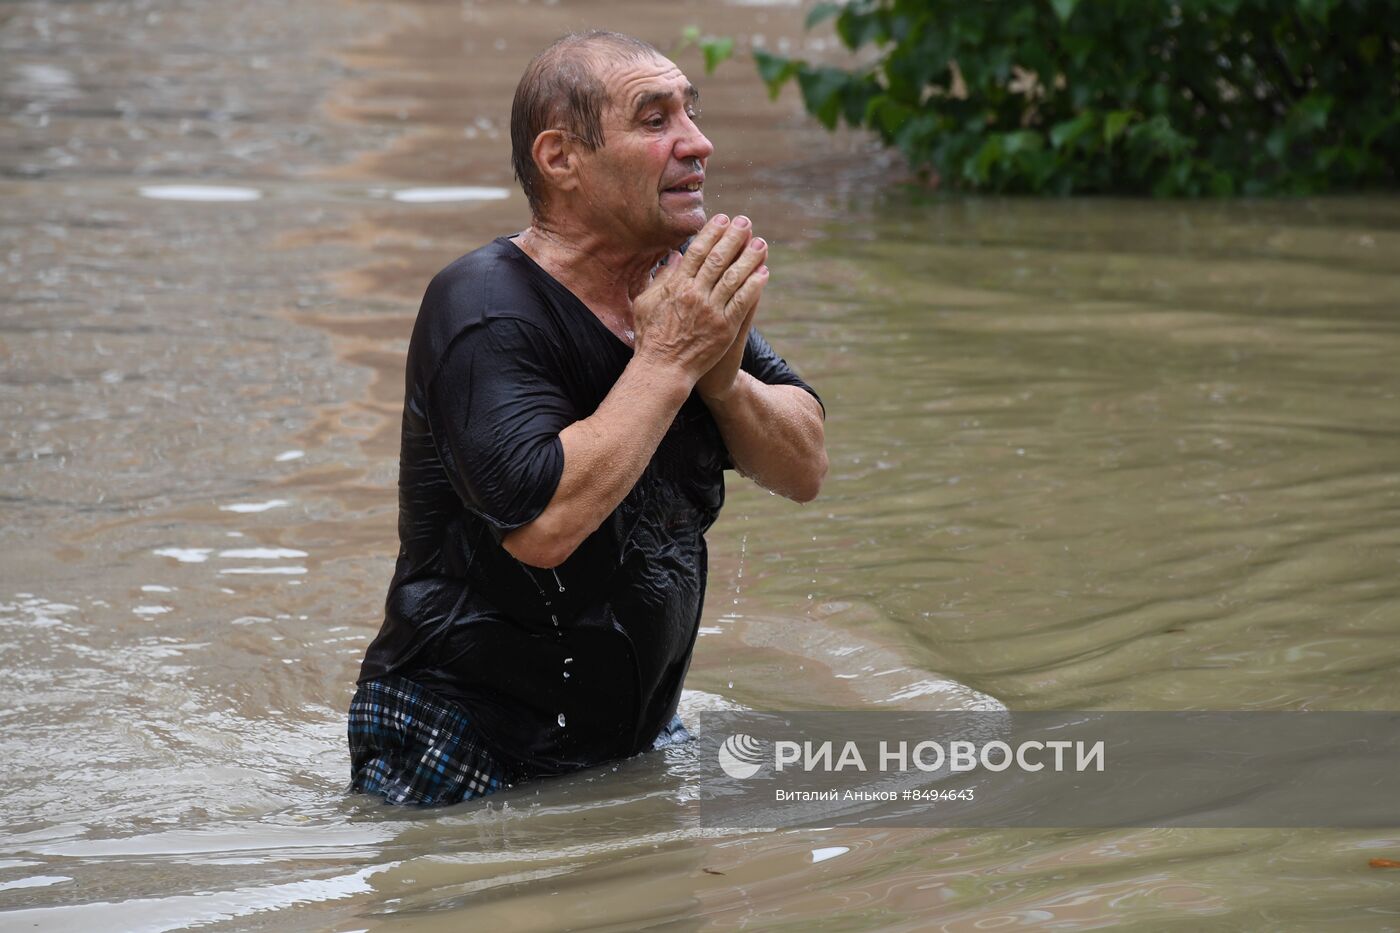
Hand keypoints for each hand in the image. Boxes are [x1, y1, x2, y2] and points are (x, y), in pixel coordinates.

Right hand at [632, 214, 769, 384]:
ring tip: (761, 243)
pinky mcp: (724, 328)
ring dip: (749, 258)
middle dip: (733, 238)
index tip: (723, 219)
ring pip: (734, 278)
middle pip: (718, 259)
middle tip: (746, 222)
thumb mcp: (646, 302)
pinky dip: (754, 286)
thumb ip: (660, 278)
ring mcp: (710, 311)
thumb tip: (674, 257)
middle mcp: (694, 295)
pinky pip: (742, 302)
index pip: (697, 252)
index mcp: (675, 286)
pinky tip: (763, 273)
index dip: (712, 233)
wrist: (662, 369)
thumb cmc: (651, 336)